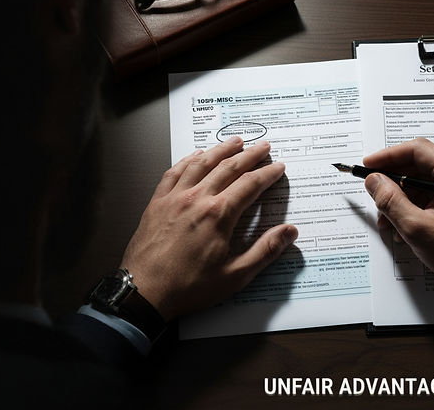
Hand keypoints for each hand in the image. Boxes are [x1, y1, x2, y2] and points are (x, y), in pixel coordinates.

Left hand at [120, 136, 297, 319]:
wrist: (144, 292)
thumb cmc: (188, 287)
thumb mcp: (235, 276)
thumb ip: (265, 251)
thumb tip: (289, 232)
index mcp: (218, 215)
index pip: (250, 184)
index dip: (267, 173)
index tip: (278, 167)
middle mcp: (197, 199)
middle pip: (228, 167)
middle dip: (249, 155)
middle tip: (263, 146)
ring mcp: (175, 198)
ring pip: (202, 163)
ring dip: (221, 150)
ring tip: (235, 141)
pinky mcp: (157, 202)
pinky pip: (175, 172)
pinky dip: (188, 159)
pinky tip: (196, 155)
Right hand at [363, 138, 433, 297]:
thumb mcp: (417, 229)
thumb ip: (391, 200)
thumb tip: (374, 181)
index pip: (417, 150)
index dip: (388, 157)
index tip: (370, 166)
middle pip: (423, 163)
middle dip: (396, 181)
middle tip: (376, 195)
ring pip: (431, 178)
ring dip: (408, 195)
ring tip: (391, 219)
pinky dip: (423, 201)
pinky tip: (410, 221)